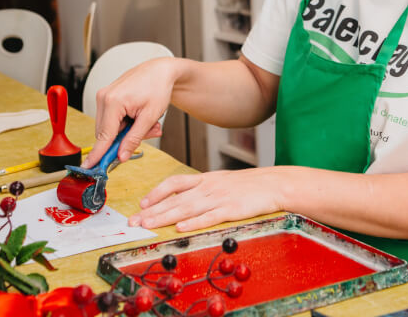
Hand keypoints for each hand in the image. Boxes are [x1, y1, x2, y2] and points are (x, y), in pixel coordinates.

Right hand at [81, 58, 177, 167]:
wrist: (160, 70)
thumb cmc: (158, 87)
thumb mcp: (149, 117)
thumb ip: (134, 139)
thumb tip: (121, 156)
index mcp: (113, 102)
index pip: (103, 136)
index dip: (97, 155)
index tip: (88, 168)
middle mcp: (103, 98)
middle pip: (106, 134)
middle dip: (125, 139)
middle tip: (148, 132)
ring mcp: (103, 96)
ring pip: (109, 128)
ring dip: (127, 131)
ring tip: (146, 122)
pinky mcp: (106, 97)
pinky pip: (111, 119)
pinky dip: (125, 123)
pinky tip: (138, 116)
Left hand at [128, 168, 282, 231]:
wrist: (274, 184)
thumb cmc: (249, 186)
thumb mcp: (222, 182)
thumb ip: (203, 190)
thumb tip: (184, 201)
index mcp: (205, 179)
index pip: (174, 183)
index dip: (156, 193)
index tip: (142, 204)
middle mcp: (208, 187)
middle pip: (175, 199)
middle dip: (152, 211)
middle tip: (134, 222)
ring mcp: (219, 198)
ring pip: (186, 208)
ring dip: (165, 217)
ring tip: (148, 225)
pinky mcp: (231, 210)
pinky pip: (209, 217)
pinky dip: (194, 223)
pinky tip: (181, 228)